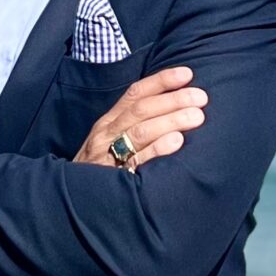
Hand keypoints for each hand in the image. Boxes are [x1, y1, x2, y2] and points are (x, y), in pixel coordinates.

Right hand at [72, 65, 205, 170]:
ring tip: (196, 116)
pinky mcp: (113, 178)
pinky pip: (137, 160)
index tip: (187, 74)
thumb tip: (172, 109)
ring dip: (171, 120)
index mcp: (108, 122)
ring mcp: (108, 155)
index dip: (161, 81)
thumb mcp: (109, 142)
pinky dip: (157, 149)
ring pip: (141, 131)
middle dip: (173, 100)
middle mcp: (106, 134)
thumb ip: (133, 126)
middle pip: (141, 110)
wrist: (74, 202)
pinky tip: (176, 141)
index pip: (135, 94)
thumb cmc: (99, 170)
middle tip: (200, 97)